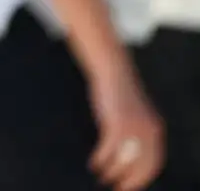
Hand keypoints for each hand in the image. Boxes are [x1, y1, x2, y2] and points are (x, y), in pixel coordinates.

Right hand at [89, 66, 164, 190]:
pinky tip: (93, 163)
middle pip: (141, 166)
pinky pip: (109, 150)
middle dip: (129, 181)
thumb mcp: (133, 114)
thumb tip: (128, 155)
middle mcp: (149, 131)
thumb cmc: (118, 93)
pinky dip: (101, 159)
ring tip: (102, 177)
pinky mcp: (117, 123)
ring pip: (124, 160)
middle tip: (117, 188)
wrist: (112, 70)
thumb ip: (137, 132)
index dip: (143, 178)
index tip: (130, 187)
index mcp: (155, 130)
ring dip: (112, 172)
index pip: (154, 163)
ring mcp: (134, 128)